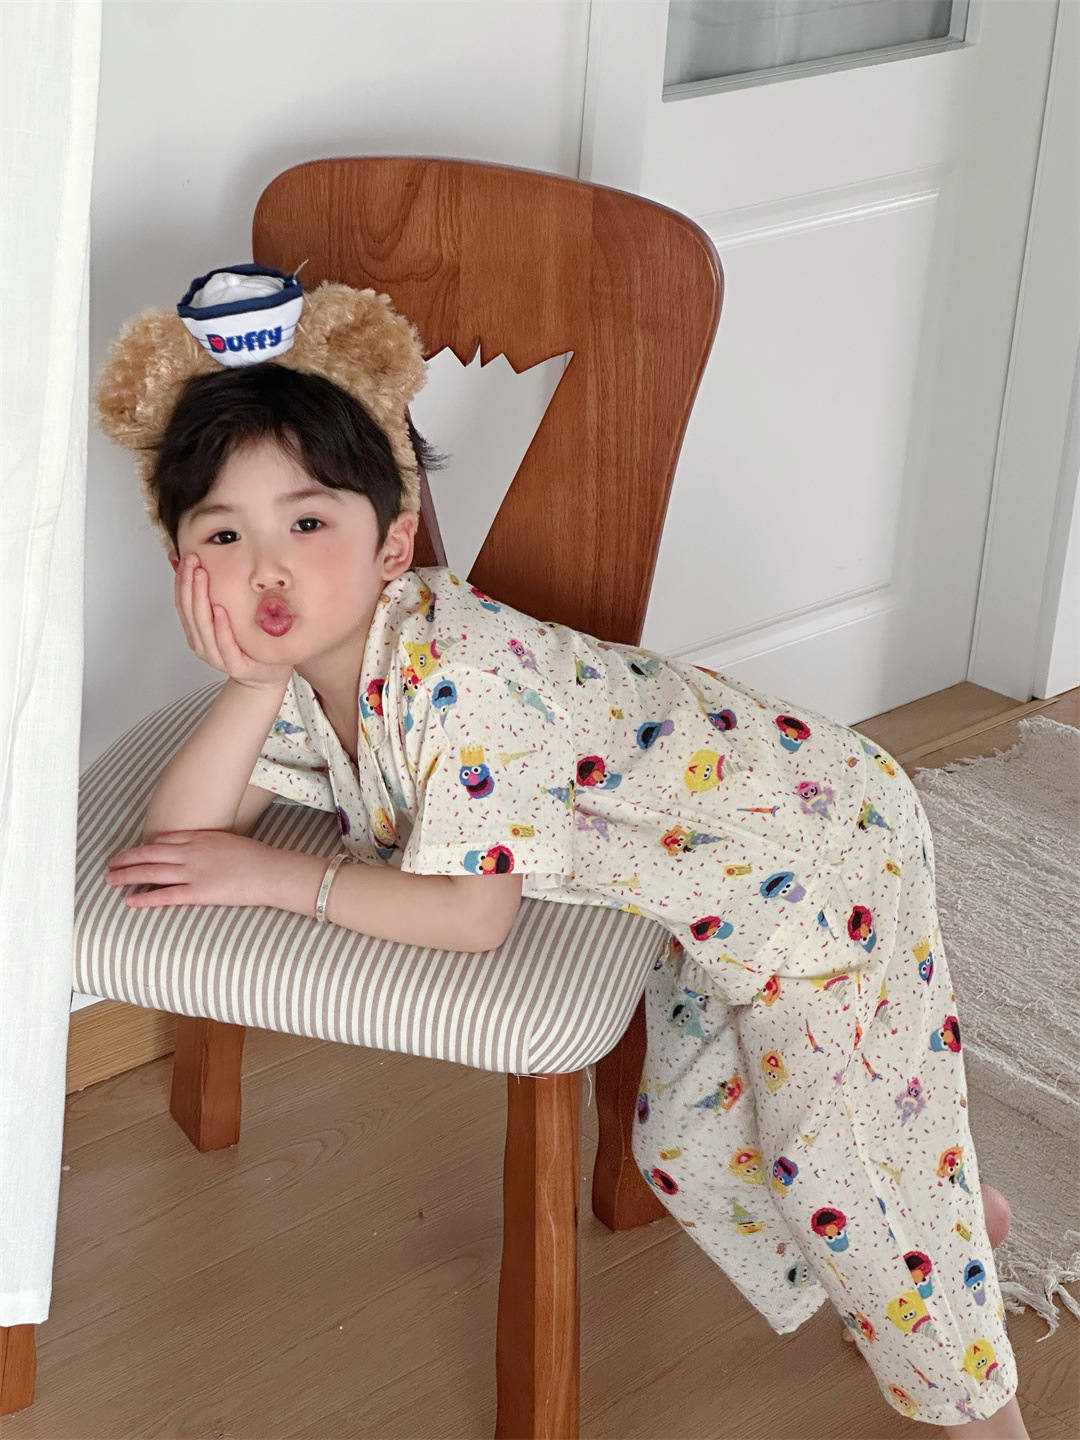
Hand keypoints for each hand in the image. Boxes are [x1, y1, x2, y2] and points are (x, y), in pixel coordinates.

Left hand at [105, 830, 274, 909]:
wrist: (269, 871)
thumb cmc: (256, 858)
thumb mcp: (230, 841)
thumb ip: (209, 844)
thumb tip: (200, 849)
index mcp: (200, 837)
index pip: (163, 839)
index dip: (144, 846)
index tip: (133, 852)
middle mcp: (191, 852)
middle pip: (150, 853)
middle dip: (127, 859)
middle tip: (111, 864)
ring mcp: (193, 872)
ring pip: (151, 872)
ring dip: (127, 876)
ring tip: (111, 880)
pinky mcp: (198, 892)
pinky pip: (166, 896)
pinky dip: (146, 898)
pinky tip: (130, 901)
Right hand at [175, 553, 292, 689]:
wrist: (267, 674)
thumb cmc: (249, 643)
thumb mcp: (231, 616)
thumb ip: (216, 597)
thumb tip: (203, 567)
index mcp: (198, 632)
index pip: (183, 603)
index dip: (181, 580)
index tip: (186, 558)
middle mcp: (202, 644)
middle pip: (190, 611)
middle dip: (188, 583)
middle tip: (193, 561)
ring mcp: (216, 657)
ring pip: (202, 625)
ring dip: (200, 598)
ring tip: (201, 576)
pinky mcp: (234, 666)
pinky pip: (224, 645)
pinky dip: (221, 627)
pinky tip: (220, 610)